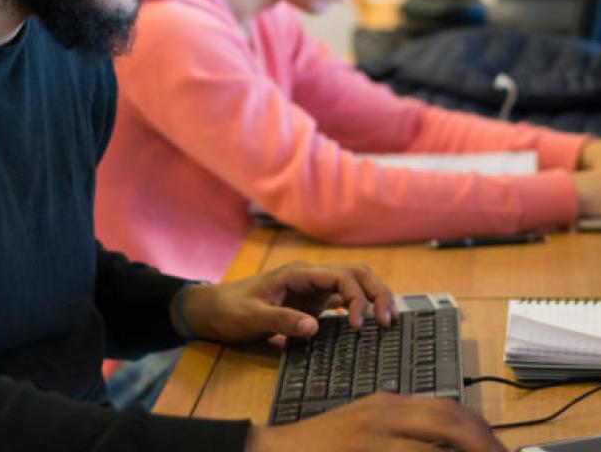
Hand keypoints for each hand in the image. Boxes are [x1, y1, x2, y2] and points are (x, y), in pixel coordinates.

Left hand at [175, 262, 396, 343]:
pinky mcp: (312, 302)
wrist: (213, 310)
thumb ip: (282, 320)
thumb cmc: (230, 310)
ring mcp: (313, 288)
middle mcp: (311, 276)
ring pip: (354, 284)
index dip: (357, 298)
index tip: (359, 325)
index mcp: (300, 273)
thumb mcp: (252, 317)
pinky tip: (369, 322)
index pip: (341, 277)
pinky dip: (360, 307)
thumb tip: (315, 327)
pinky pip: (344, 299)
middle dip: (377, 292)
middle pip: (356, 274)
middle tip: (388, 320)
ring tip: (387, 319)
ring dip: (373, 297)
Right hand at [245, 393, 506, 451]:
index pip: (449, 410)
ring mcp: (375, 436)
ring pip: (438, 442)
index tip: (498, 448)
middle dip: (484, 443)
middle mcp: (386, 414)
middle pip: (452, 421)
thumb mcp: (364, 428)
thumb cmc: (320, 447)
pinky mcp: (366, 451)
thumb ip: (400, 432)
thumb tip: (438, 442)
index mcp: (388, 403)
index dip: (481, 432)